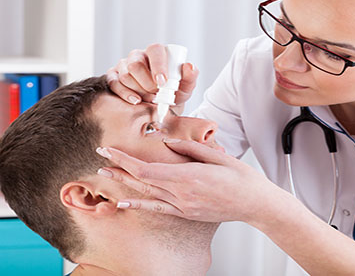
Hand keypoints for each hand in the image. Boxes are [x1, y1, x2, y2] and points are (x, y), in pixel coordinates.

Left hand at [95, 139, 279, 222]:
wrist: (254, 204)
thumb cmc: (241, 178)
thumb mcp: (217, 156)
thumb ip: (190, 148)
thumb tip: (167, 140)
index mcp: (188, 176)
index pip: (146, 168)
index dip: (124, 159)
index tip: (109, 149)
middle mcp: (181, 194)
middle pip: (141, 180)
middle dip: (118, 167)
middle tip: (100, 157)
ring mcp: (183, 206)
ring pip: (146, 194)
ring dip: (124, 184)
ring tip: (105, 176)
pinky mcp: (186, 213)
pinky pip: (157, 209)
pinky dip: (139, 205)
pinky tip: (124, 202)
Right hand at [106, 44, 199, 114]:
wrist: (162, 108)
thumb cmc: (174, 93)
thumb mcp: (186, 87)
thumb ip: (190, 77)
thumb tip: (189, 66)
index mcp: (157, 53)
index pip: (155, 50)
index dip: (158, 66)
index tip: (163, 82)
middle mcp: (138, 56)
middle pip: (136, 64)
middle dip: (147, 83)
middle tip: (156, 95)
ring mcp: (124, 65)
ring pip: (126, 75)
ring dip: (139, 91)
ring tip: (150, 99)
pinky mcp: (113, 77)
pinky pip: (113, 83)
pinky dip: (124, 93)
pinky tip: (136, 101)